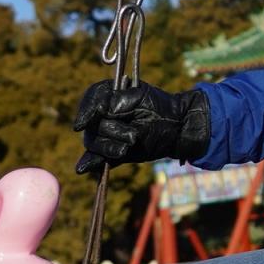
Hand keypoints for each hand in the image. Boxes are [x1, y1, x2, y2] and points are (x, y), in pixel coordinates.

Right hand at [72, 82, 210, 174]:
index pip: (91, 99)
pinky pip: (96, 158)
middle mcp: (105, 114)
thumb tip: (84, 124)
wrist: (180, 130)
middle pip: (92, 125)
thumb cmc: (162, 109)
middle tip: (133, 136)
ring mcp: (108, 134)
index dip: (85, 111)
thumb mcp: (139, 99)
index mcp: (111, 95)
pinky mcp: (112, 152)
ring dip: (108, 147)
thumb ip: (113, 105)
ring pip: (94, 142)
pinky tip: (83, 168)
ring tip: (129, 146)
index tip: (82, 125)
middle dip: (110, 131)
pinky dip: (90, 162)